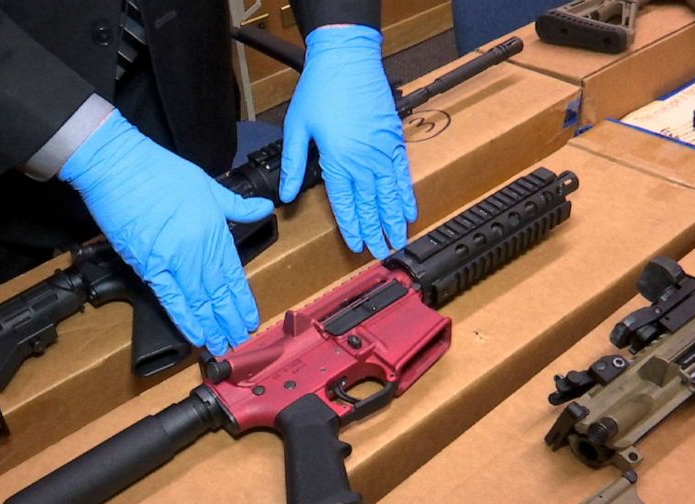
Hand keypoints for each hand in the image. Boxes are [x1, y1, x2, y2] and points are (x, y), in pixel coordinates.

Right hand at [60, 111, 273, 355]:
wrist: (119, 166)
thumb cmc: (159, 170)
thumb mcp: (207, 184)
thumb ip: (237, 204)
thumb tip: (264, 208)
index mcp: (215, 229)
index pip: (233, 274)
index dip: (242, 300)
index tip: (250, 319)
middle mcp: (198, 248)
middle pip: (218, 292)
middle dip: (229, 319)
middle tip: (239, 341)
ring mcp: (173, 259)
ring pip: (199, 300)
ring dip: (211, 325)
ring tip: (221, 345)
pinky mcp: (148, 265)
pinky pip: (170, 298)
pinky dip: (184, 319)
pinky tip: (196, 334)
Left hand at [281, 25, 417, 259]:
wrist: (348, 58)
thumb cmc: (320, 89)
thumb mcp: (297, 127)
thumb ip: (293, 164)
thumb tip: (285, 194)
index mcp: (338, 160)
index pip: (345, 203)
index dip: (351, 227)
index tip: (356, 246)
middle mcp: (363, 160)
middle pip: (371, 204)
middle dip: (376, 231)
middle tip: (382, 253)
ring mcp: (382, 150)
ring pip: (390, 194)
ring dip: (394, 219)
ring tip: (399, 240)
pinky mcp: (394, 139)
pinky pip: (402, 174)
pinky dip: (406, 194)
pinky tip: (409, 210)